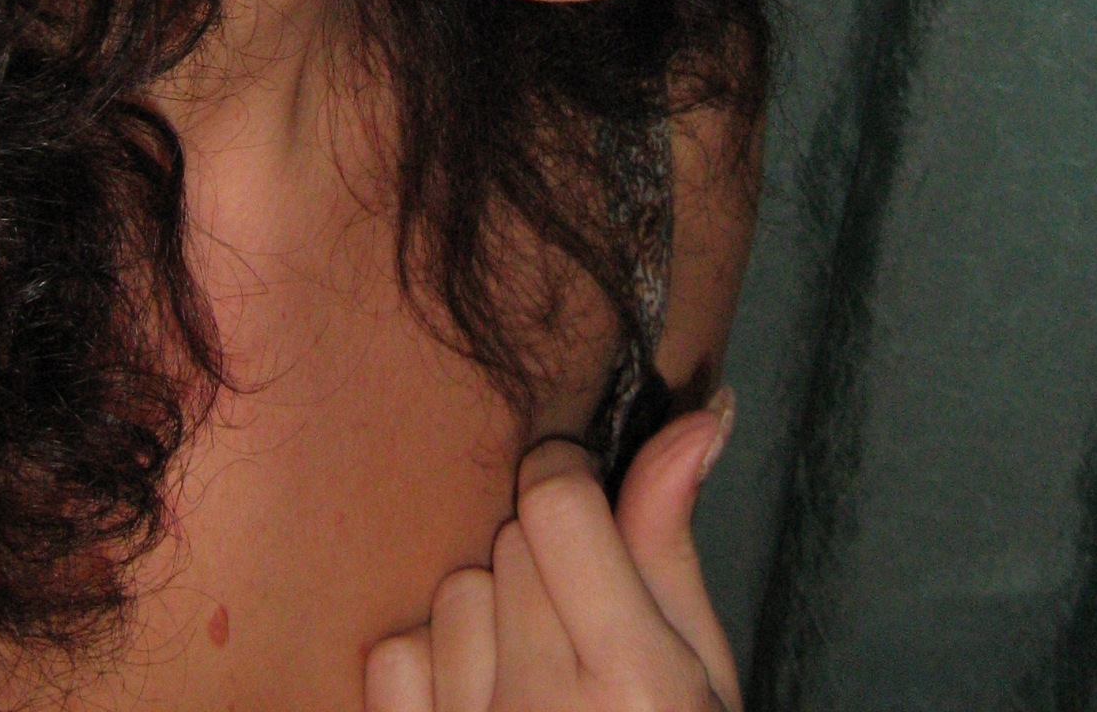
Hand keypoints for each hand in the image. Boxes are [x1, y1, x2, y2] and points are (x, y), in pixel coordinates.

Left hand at [365, 394, 740, 711]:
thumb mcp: (702, 679)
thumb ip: (673, 549)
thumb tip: (701, 414)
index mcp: (632, 683)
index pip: (556, 499)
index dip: (570, 481)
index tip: (586, 501)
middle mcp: (542, 710)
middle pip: (509, 540)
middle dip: (546, 557)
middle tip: (581, 620)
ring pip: (454, 592)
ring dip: (491, 615)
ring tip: (537, 673)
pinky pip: (394, 657)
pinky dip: (431, 668)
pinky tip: (480, 701)